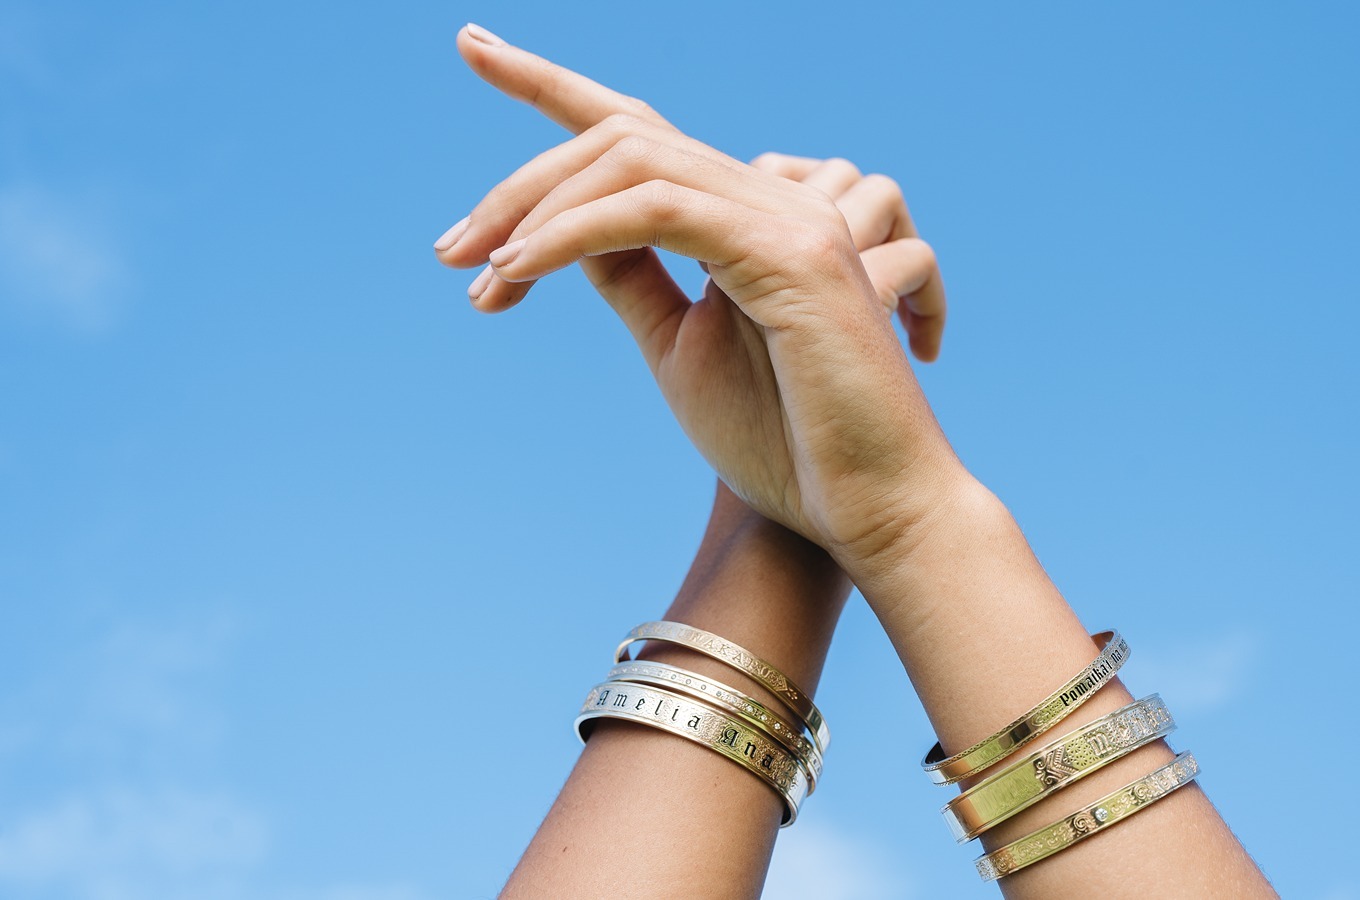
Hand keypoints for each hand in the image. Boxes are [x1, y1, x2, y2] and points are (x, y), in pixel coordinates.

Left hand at [433, 24, 969, 576]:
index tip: (474, 47)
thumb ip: (632, 277)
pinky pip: (657, 210)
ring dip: (536, 209)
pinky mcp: (792, 252)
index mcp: (747, 216)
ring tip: (478, 273)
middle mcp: (773, 198)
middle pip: (622, 138)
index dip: (552, 83)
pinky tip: (520, 272)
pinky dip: (575, 232)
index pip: (639, 131)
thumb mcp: (679, 346)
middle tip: (451, 252)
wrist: (866, 508)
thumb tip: (560, 234)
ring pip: (634, 160)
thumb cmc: (787, 440)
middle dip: (521, 183)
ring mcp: (791, 216)